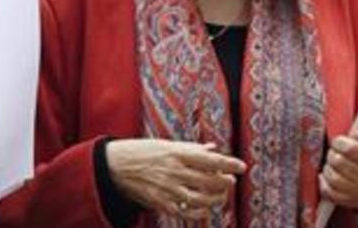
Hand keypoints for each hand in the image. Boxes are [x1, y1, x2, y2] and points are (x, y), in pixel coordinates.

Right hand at [106, 139, 244, 220]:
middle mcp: (174, 171)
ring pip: (200, 200)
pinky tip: (205, 208)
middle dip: (225, 183)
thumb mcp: (167, 144)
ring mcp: (167, 189)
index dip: (229, 164)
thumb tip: (213, 149)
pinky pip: (185, 212)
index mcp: (177, 153)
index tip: (242, 166)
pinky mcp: (160, 202)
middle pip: (209, 181)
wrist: (115, 165)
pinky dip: (198, 212)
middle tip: (231, 181)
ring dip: (215, 200)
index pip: (210, 160)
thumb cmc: (143, 151)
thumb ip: (191, 149)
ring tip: (221, 196)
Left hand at [318, 132, 357, 217]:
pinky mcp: (348, 201)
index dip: (338, 142)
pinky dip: (323, 183)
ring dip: (327, 168)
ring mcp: (357, 191)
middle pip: (338, 161)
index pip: (350, 149)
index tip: (337, 142)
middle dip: (331, 154)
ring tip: (331, 166)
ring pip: (332, 177)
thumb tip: (352, 133)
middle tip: (333, 154)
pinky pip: (329, 192)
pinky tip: (325, 177)